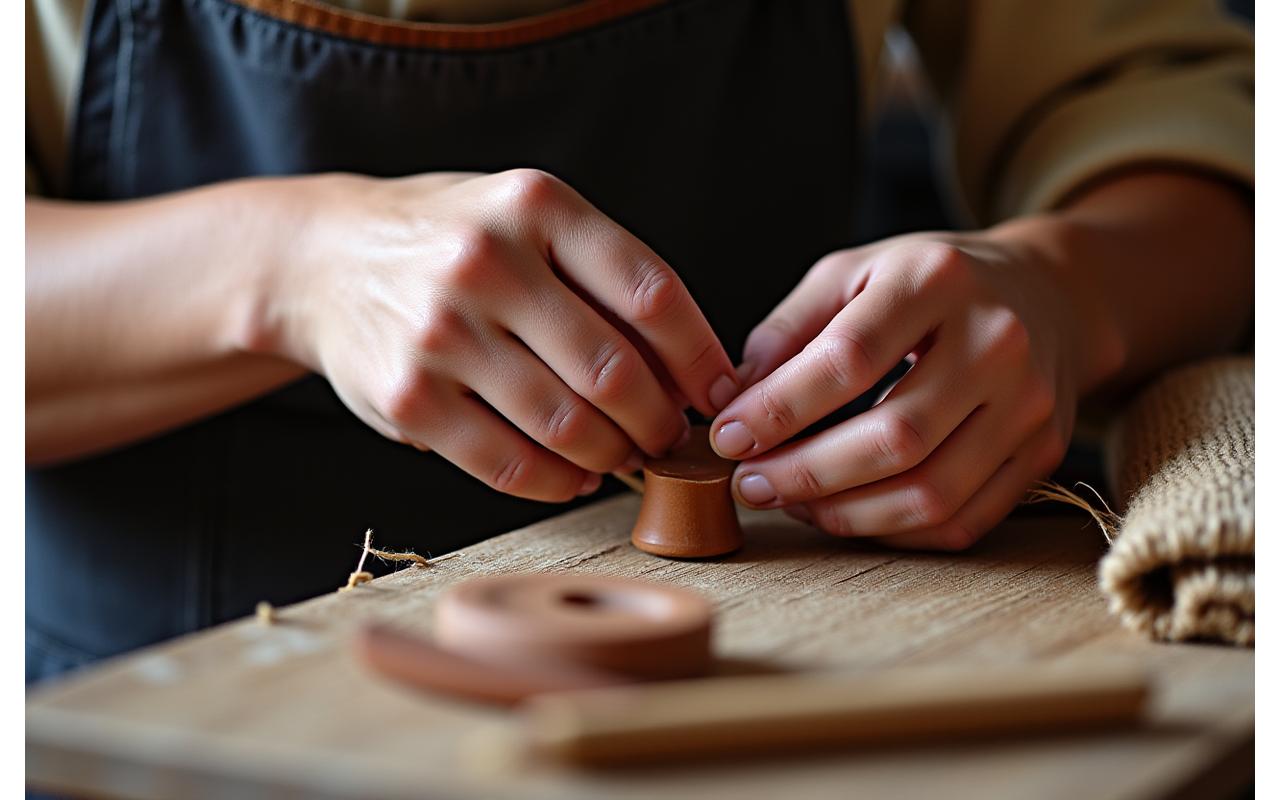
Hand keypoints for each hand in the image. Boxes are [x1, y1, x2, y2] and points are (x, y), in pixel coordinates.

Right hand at [265, 169, 737, 501]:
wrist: (324, 259)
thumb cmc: (452, 242)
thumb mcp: (525, 220)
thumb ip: (600, 276)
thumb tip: (688, 372)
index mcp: (537, 205)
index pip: (650, 292)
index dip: (700, 357)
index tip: (720, 393)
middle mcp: (487, 261)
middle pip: (613, 370)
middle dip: (659, 421)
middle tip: (670, 438)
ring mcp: (442, 331)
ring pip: (565, 425)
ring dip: (612, 456)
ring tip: (624, 456)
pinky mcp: (409, 396)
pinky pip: (508, 463)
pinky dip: (558, 482)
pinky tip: (576, 476)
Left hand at [709, 229, 1113, 549]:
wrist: (1048, 292)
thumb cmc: (929, 284)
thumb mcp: (854, 272)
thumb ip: (788, 330)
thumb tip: (735, 401)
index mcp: (937, 279)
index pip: (848, 358)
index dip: (779, 409)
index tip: (727, 436)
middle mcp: (996, 340)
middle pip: (894, 437)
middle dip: (806, 473)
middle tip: (750, 484)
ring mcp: (1029, 402)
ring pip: (929, 492)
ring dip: (843, 513)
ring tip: (791, 501)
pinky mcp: (1042, 452)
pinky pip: (961, 520)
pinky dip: (891, 531)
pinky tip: (845, 512)